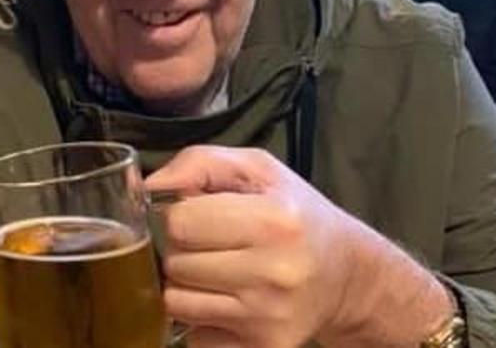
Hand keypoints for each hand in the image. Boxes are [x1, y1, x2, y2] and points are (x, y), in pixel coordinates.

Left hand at [146, 146, 449, 347]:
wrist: (348, 275)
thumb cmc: (295, 214)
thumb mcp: (257, 169)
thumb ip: (198, 163)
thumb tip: (147, 187)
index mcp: (274, 221)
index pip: (180, 222)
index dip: (178, 215)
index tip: (197, 215)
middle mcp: (274, 273)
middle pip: (175, 264)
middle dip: (180, 251)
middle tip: (208, 244)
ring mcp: (268, 317)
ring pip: (176, 303)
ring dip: (184, 285)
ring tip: (214, 270)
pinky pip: (195, 334)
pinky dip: (200, 317)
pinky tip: (226, 299)